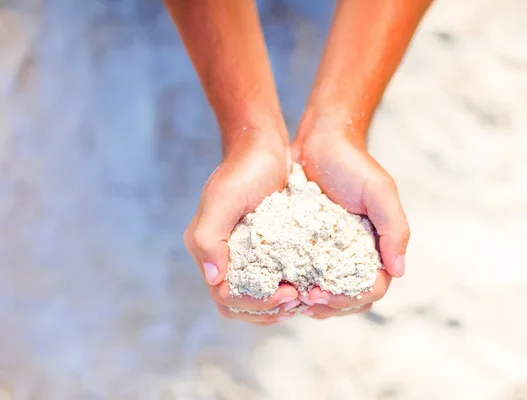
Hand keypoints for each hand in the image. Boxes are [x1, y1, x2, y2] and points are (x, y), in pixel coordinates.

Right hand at [184, 132, 299, 324]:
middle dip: (270, 310)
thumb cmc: (243, 169)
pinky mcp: (265, 246)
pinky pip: (273, 277)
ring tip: (305, 295)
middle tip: (299, 299)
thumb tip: (214, 278)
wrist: (263, 146)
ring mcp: (245, 253)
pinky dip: (288, 285)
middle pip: (242, 305)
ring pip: (259, 295)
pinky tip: (308, 280)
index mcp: (209, 251)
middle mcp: (224, 256)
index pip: (228, 299)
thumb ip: (209, 239)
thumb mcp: (223, 200)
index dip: (257, 305)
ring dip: (280, 304)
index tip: (288, 294)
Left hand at [292, 117, 409, 318]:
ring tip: (292, 295)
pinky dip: (296, 284)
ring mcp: (330, 252)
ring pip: (327, 293)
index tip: (326, 293)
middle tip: (305, 297)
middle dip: (330, 305)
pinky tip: (282, 283)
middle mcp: (355, 255)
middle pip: (350, 299)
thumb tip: (399, 271)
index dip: (351, 298)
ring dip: (312, 302)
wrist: (320, 142)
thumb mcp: (380, 192)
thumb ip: (395, 229)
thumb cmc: (353, 165)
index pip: (372, 289)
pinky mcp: (307, 245)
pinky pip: (304, 274)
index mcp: (377, 248)